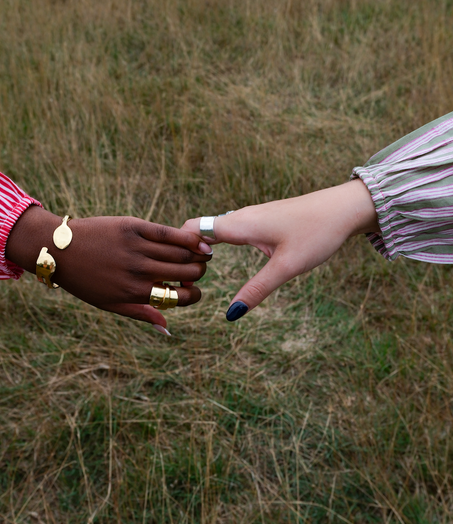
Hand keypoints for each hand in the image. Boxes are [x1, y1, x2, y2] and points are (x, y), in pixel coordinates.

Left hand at [6, 207, 212, 330]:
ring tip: (204, 254)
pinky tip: (199, 241)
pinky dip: (188, 238)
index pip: (179, 298)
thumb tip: (167, 329)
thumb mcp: (109, 303)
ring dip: (199, 255)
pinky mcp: (134, 227)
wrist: (59, 248)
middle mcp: (139, 271)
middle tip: (199, 270)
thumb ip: (141, 313)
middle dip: (199, 273)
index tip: (194, 290)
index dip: (194, 295)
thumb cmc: (84, 280)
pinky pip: (168, 233)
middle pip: (186, 273)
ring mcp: (137, 248)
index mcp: (135, 293)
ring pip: (181, 253)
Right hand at [182, 179, 378, 319]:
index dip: (180, 249)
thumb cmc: (317, 233)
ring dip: (202, 247)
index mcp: (241, 224)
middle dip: (187, 252)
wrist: (344, 208)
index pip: (193, 229)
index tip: (183, 274)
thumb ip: (256, 290)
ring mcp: (252, 216)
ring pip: (214, 229)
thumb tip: (231, 315)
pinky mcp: (263, 219)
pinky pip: (229, 229)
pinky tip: (219, 257)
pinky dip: (217, 243)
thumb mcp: (286, 267)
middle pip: (200, 228)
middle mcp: (241, 216)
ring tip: (198, 271)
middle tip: (185, 279)